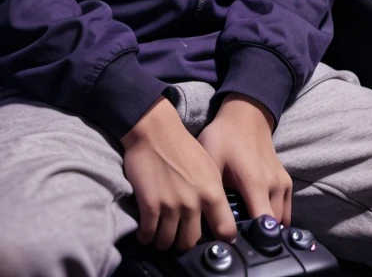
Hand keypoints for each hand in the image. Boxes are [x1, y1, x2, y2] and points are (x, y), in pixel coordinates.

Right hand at [121, 95, 236, 252]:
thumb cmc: (182, 146)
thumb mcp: (209, 167)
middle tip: (177, 236)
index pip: (226, 231)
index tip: (213, 241)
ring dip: (163, 241)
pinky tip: (145, 234)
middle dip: (183, 242)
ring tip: (160, 236)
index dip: (221, 240)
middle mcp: (193, 203)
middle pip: (190, 242)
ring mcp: (171, 205)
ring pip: (168, 242)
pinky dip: (146, 237)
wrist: (154, 130)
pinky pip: (148, 234)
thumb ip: (214, 194)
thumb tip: (217, 219)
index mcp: (212, 193)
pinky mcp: (150, 205)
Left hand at [197, 94, 291, 226]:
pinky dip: (274, 219)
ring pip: (281, 221)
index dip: (252, 239)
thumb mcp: (210, 159)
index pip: (263, 224)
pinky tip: (256, 218)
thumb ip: (210, 190)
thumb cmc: (224, 137)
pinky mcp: (286, 182)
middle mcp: (274, 186)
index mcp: (255, 183)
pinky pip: (286, 211)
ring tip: (245, 230)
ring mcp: (283, 184)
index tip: (237, 243)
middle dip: (257, 236)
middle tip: (237, 238)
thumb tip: (203, 220)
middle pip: (272, 227)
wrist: (246, 116)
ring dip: (266, 228)